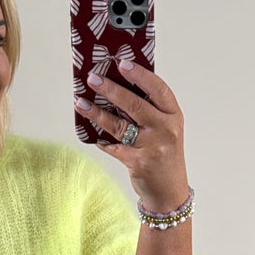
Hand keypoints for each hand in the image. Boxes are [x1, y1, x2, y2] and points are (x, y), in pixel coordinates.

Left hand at [75, 59, 190, 212]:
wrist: (170, 191)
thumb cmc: (164, 153)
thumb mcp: (165, 128)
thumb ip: (148, 109)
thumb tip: (116, 85)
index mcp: (173, 115)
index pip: (158, 89)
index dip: (140, 74)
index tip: (122, 63)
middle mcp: (165, 130)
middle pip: (135, 104)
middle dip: (111, 89)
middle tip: (92, 78)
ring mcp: (152, 147)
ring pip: (119, 125)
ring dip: (97, 112)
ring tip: (81, 102)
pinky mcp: (138, 163)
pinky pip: (113, 146)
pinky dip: (100, 139)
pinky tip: (90, 132)